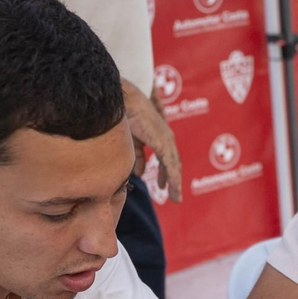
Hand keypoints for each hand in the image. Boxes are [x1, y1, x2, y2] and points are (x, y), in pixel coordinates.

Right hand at [122, 79, 181, 202]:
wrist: (122, 100)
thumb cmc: (124, 115)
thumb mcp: (132, 140)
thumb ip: (137, 156)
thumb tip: (140, 174)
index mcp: (159, 134)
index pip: (166, 157)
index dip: (166, 172)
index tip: (163, 185)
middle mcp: (166, 137)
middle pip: (173, 162)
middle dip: (173, 179)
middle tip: (174, 195)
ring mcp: (166, 139)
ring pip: (174, 166)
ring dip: (175, 183)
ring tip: (175, 198)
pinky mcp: (163, 143)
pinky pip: (170, 165)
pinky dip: (173, 178)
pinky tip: (172, 189)